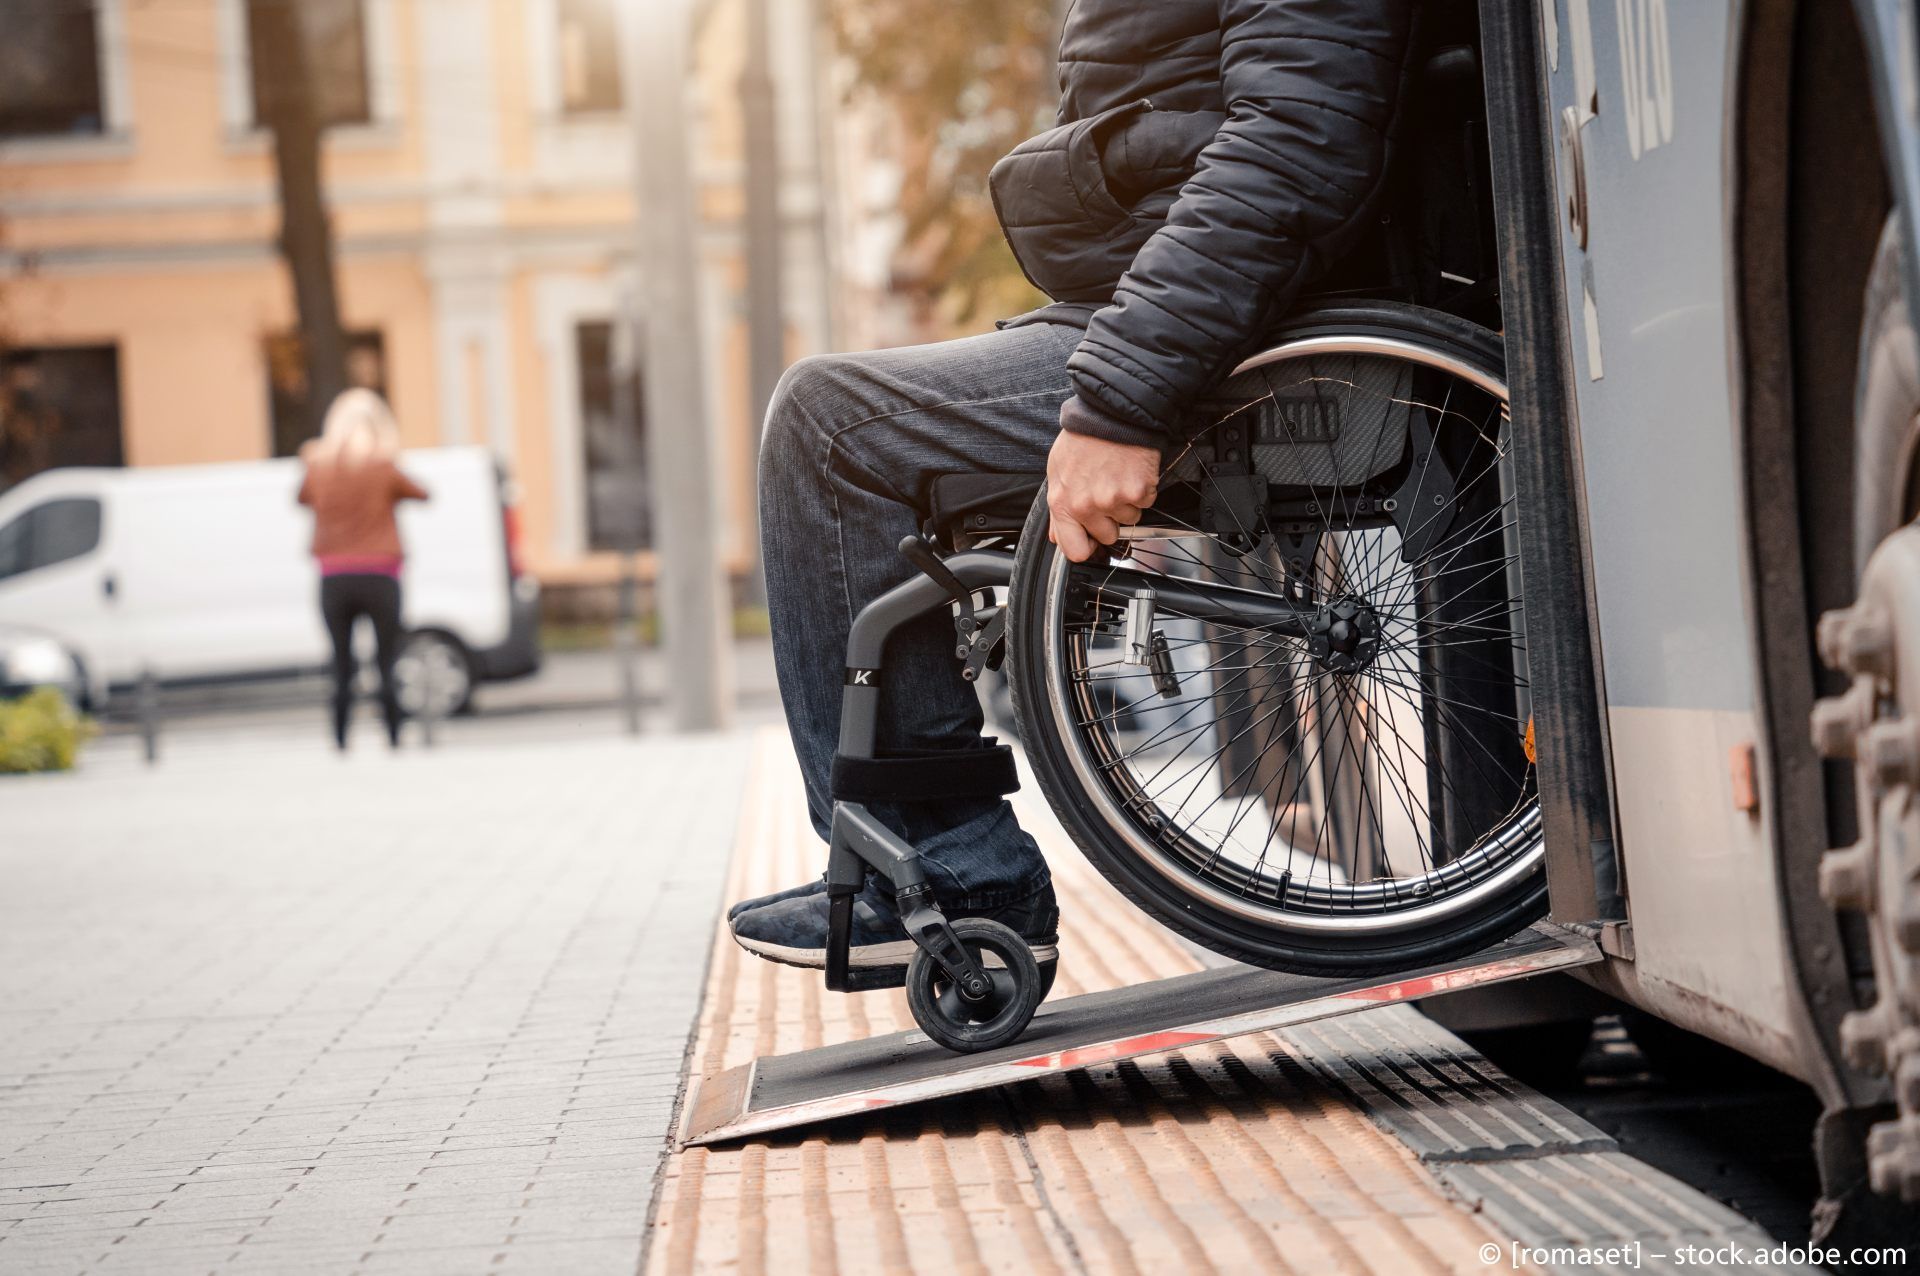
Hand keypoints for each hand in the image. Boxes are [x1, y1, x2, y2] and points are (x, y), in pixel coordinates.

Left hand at [1047, 423, 1159, 562]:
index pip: (1075, 551)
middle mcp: (1087, 506)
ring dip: (1127, 503)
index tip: (1091, 537)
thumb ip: (1058, 508)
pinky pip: (1145, 503)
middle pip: (1107, 537)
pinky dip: (1142, 490)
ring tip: (1118, 476)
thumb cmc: (1082, 439)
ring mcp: (1114, 500)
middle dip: (1110, 520)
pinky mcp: (1138, 491)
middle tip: (1108, 493)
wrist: (1110, 414)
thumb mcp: (1057, 471)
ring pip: (1129, 520)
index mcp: (1063, 504)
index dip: (1086, 546)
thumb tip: (1058, 537)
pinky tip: (1130, 471)